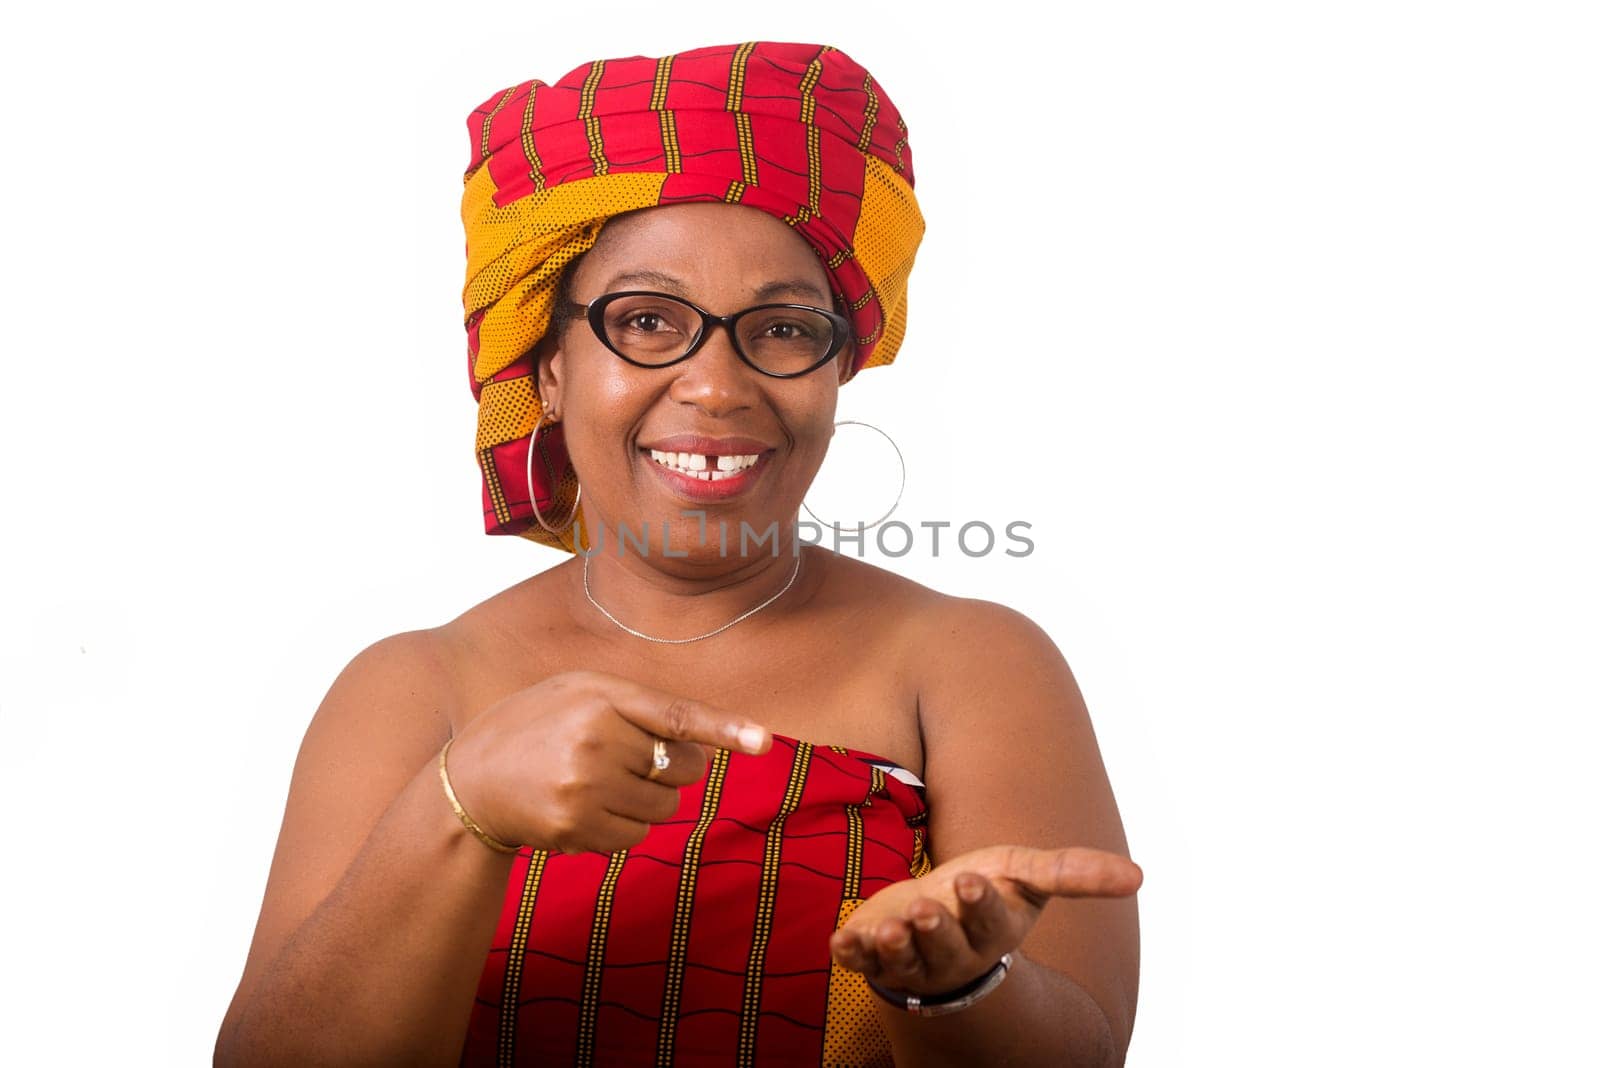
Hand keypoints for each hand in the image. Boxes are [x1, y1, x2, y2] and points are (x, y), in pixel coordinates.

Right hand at [445, 669, 769, 854]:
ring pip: (665, 808)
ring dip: (648, 800)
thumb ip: (637, 704)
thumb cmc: (533, 727)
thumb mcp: (576, 692)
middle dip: (670, 768)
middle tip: (628, 760)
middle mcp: (593, 740)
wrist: (467, 782)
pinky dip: (624, 827)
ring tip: (599, 783)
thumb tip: (705, 740)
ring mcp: (583, 788)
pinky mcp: (575, 827)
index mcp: (598, 696)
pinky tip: (586, 809)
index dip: (724, 729)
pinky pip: (636, 836)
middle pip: (682, 768)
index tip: (763, 742)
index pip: (675, 715)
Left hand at [829, 844, 1141, 995]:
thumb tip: (1139, 876)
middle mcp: (952, 951)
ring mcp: (911, 958)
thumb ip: (1074, 873)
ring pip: (902, 961)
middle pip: (944, 946)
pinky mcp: (873, 954)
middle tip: (922, 910)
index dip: (980, 904)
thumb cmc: (983, 895)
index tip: (969, 879)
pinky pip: (861, 960)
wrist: (934, 920)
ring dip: (893, 947)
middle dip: (934, 929)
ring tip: (888, 927)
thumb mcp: (1026, 876)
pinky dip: (850, 953)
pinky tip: (840, 942)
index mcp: (991, 928)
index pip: (989, 919)